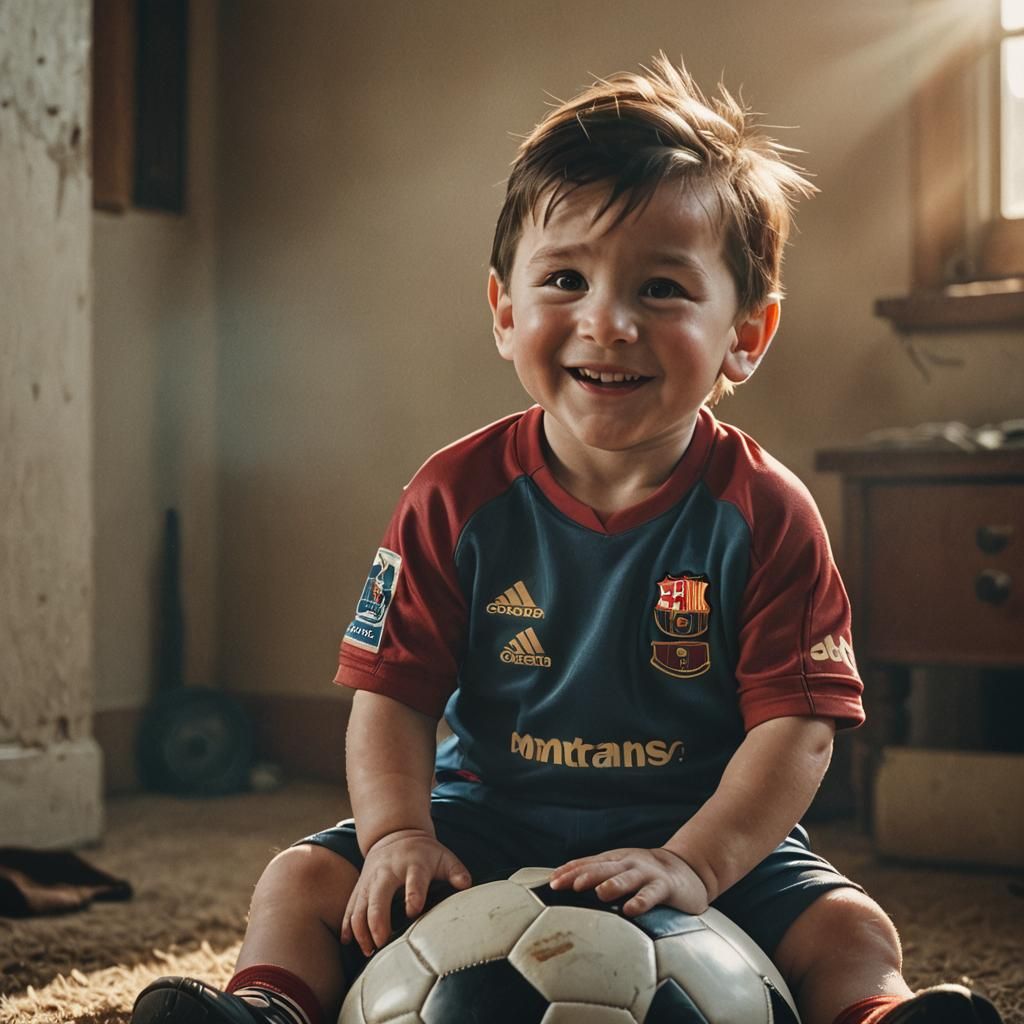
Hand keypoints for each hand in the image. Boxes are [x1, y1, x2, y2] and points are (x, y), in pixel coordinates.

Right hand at [341, 829, 470, 955]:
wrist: (395, 834)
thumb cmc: (424, 853)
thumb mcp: (443, 856)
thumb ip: (456, 871)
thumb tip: (466, 885)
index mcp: (412, 865)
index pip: (413, 880)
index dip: (414, 895)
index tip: (413, 912)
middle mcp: (387, 872)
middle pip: (378, 896)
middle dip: (377, 920)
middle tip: (381, 943)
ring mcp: (370, 880)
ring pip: (359, 905)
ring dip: (361, 929)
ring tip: (368, 950)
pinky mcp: (359, 887)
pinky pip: (349, 907)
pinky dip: (347, 926)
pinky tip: (349, 942)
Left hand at [549, 847, 708, 916]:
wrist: (689, 869)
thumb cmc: (646, 874)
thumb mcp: (621, 870)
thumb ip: (599, 876)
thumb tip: (565, 887)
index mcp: (615, 860)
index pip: (589, 863)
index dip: (570, 871)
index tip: (551, 882)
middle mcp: (628, 863)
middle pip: (604, 868)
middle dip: (585, 875)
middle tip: (567, 885)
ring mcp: (647, 873)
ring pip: (627, 877)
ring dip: (613, 884)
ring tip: (599, 892)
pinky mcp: (665, 887)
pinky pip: (652, 894)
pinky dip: (641, 901)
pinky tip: (631, 910)